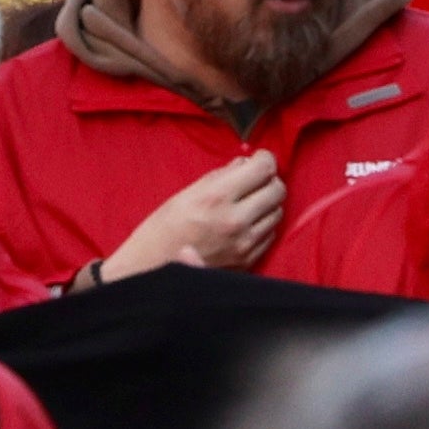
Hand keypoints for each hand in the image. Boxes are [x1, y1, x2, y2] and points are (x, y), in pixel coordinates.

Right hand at [104, 149, 284, 279]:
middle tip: (254, 180)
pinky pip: (270, 234)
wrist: (151, 269)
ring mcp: (243, 243)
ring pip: (277, 212)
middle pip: (278, 190)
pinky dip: (262, 225)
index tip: (258, 159)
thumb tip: (245, 163)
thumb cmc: (162, 229)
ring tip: (247, 203)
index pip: (263, 169)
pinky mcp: (247, 260)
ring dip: (266, 204)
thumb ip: (220, 176)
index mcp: (216, 198)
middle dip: (268, 180)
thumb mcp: (186, 193)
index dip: (264, 159)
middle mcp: (235, 220)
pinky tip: (244, 223)